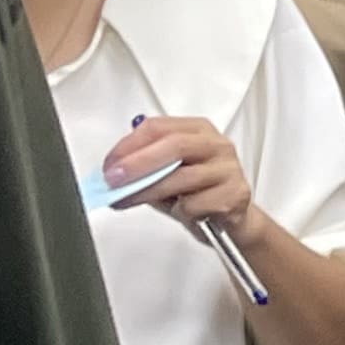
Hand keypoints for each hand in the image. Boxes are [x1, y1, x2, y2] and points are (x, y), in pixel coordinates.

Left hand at [107, 114, 252, 232]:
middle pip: (175, 145)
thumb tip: (112, 172)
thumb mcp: (166, 173)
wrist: (230, 216)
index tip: (109, 165)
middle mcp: (216, 144)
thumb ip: (142, 166)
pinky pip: (197, 203)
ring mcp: (229, 168)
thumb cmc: (195, 191)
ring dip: (148, 191)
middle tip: (114, 180)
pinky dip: (180, 210)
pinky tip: (181, 211)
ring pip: (183, 177)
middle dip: (138, 163)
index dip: (129, 145)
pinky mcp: (236, 195)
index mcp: (196, 130)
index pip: (158, 128)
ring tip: (128, 200)